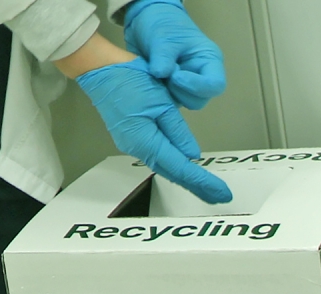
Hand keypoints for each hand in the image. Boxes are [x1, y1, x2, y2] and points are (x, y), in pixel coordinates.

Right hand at [76, 57, 231, 203]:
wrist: (100, 70)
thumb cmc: (129, 79)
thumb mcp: (161, 102)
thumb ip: (178, 131)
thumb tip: (191, 155)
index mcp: (145, 141)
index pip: (180, 167)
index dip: (202, 181)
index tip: (220, 192)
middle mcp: (137, 148)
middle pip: (171, 173)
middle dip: (196, 185)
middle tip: (218, 195)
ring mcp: (132, 144)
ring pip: (164, 166)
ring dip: (185, 178)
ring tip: (205, 186)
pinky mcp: (132, 137)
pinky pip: (156, 156)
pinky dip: (173, 165)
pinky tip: (182, 168)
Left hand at [124, 0, 225, 109]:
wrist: (146, 24)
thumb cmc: (164, 25)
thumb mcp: (164, 37)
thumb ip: (163, 56)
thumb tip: (160, 74)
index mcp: (209, 61)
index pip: (215, 85)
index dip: (197, 86)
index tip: (175, 76)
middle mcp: (201, 77)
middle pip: (199, 100)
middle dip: (180, 92)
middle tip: (163, 76)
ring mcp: (186, 87)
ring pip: (183, 104)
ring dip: (169, 95)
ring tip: (156, 77)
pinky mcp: (171, 92)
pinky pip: (168, 103)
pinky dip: (159, 98)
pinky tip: (150, 83)